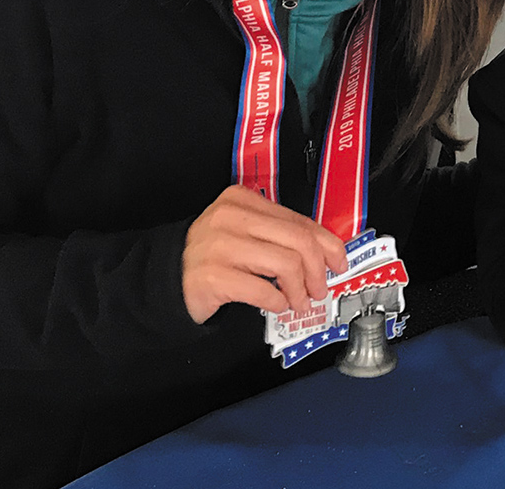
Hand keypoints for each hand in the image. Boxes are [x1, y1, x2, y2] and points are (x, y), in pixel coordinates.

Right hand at [182, 185, 348, 324]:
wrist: (166, 278)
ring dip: (299, 290)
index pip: (300, 220)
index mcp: (244, 200)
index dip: (328, 244)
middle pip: (298, 241)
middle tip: (319, 289)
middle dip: (317, 270)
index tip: (339, 263)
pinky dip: (278, 301)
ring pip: (286, 265)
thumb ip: (280, 235)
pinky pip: (262, 290)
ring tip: (298, 302)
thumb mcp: (246, 233)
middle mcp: (231, 217)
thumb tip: (326, 252)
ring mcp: (220, 246)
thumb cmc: (214, 256)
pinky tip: (277, 304)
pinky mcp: (213, 277)